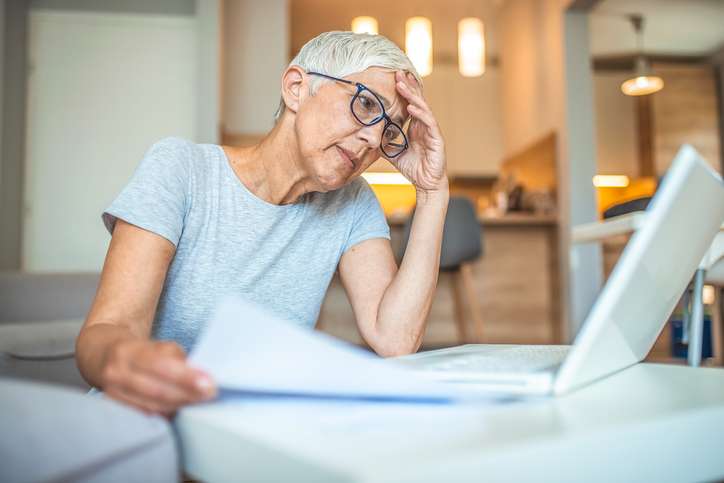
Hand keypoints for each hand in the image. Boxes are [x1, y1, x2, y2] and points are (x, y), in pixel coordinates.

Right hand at [101, 339, 215, 415]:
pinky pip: (145, 414)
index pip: (160, 364)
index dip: (186, 376)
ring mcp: (113, 393)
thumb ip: (175, 357)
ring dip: (179, 405)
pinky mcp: (115, 408)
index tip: (209, 382)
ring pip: (152, 405)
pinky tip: (180, 410)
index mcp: (128, 351)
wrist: (101, 353)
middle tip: (210, 395)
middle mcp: (117, 373)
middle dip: (187, 394)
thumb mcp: (155, 344)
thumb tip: (199, 375)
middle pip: (157, 389)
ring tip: (199, 403)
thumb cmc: (137, 349)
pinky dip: (165, 413)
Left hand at [389, 71, 447, 194]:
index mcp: (416, 127)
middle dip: (408, 86)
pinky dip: (420, 113)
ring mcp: (431, 131)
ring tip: (402, 85)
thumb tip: (369, 137)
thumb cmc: (414, 168)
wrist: (426, 184)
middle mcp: (425, 125)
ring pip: (422, 108)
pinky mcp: (437, 139)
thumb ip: (384, 143)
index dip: (404, 91)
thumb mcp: (393, 153)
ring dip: (412, 95)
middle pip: (417, 101)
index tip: (394, 78)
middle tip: (398, 73)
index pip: (410, 104)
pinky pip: (429, 122)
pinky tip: (411, 107)